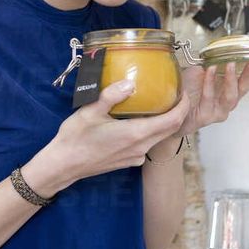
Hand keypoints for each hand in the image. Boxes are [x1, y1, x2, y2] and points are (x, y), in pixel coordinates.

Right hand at [32, 79, 190, 193]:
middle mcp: (140, 147)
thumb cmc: (75, 138)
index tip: (184, 92)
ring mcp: (136, 157)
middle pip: (170, 129)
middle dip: (177, 112)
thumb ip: (112, 96)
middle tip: (174, 93)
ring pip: (159, 137)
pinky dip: (150, 131)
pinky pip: (147, 144)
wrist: (64, 165)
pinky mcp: (129, 161)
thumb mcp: (90, 111)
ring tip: (158, 103)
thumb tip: (130, 83)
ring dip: (164, 122)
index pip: (172, 120)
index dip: (183, 106)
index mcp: (135, 134)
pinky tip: (140, 120)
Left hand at [171, 61, 248, 138]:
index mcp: (231, 90)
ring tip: (230, 64)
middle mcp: (228, 102)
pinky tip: (209, 70)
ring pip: (231, 96)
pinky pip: (209, 97)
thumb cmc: (186, 92)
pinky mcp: (205, 116)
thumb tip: (220, 47)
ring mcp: (218, 110)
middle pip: (246, 89)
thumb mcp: (201, 71)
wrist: (169, 111)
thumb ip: (213, 62)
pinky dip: (209, 82)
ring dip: (231, 79)